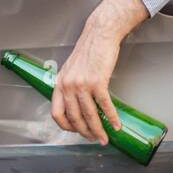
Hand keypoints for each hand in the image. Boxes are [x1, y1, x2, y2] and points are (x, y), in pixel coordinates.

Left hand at [51, 0, 147, 144]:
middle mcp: (68, 85)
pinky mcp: (98, 82)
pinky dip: (112, 118)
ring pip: (89, 115)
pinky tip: (116, 125)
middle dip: (85, 132)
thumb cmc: (88, 50)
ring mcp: (82, 84)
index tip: (75, 131)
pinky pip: (105, 106)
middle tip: (93, 138)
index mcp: (59, 83)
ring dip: (98, 130)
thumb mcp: (71, 69)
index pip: (56, 113)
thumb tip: (77, 104)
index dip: (66, 126)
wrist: (100, 34)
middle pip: (74, 118)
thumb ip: (70, 86)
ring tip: (104, 137)